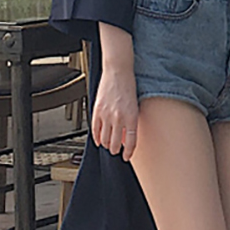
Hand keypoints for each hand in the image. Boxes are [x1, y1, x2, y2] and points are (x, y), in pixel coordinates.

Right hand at [93, 23, 138, 160]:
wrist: (118, 71)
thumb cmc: (129, 87)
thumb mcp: (135, 106)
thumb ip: (130, 123)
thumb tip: (125, 138)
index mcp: (132, 117)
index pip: (130, 142)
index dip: (128, 152)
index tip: (127, 157)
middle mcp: (119, 117)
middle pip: (115, 143)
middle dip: (115, 150)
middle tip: (116, 151)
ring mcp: (107, 115)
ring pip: (104, 138)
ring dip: (106, 144)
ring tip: (108, 145)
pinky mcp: (97, 110)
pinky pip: (95, 129)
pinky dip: (96, 137)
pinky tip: (98, 140)